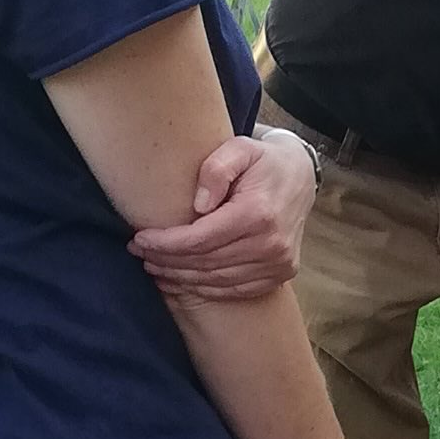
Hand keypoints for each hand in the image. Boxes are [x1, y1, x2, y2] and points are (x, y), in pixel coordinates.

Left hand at [130, 128, 317, 299]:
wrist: (299, 176)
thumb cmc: (262, 160)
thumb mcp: (238, 148)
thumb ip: (216, 169)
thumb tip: (198, 205)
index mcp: (258, 214)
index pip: (200, 239)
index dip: (165, 244)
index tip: (139, 240)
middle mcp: (271, 244)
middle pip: (205, 263)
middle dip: (167, 261)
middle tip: (140, 253)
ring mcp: (278, 263)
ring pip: (217, 281)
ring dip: (181, 278)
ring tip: (154, 267)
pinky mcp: (280, 274)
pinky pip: (235, 290)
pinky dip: (205, 289)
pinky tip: (181, 281)